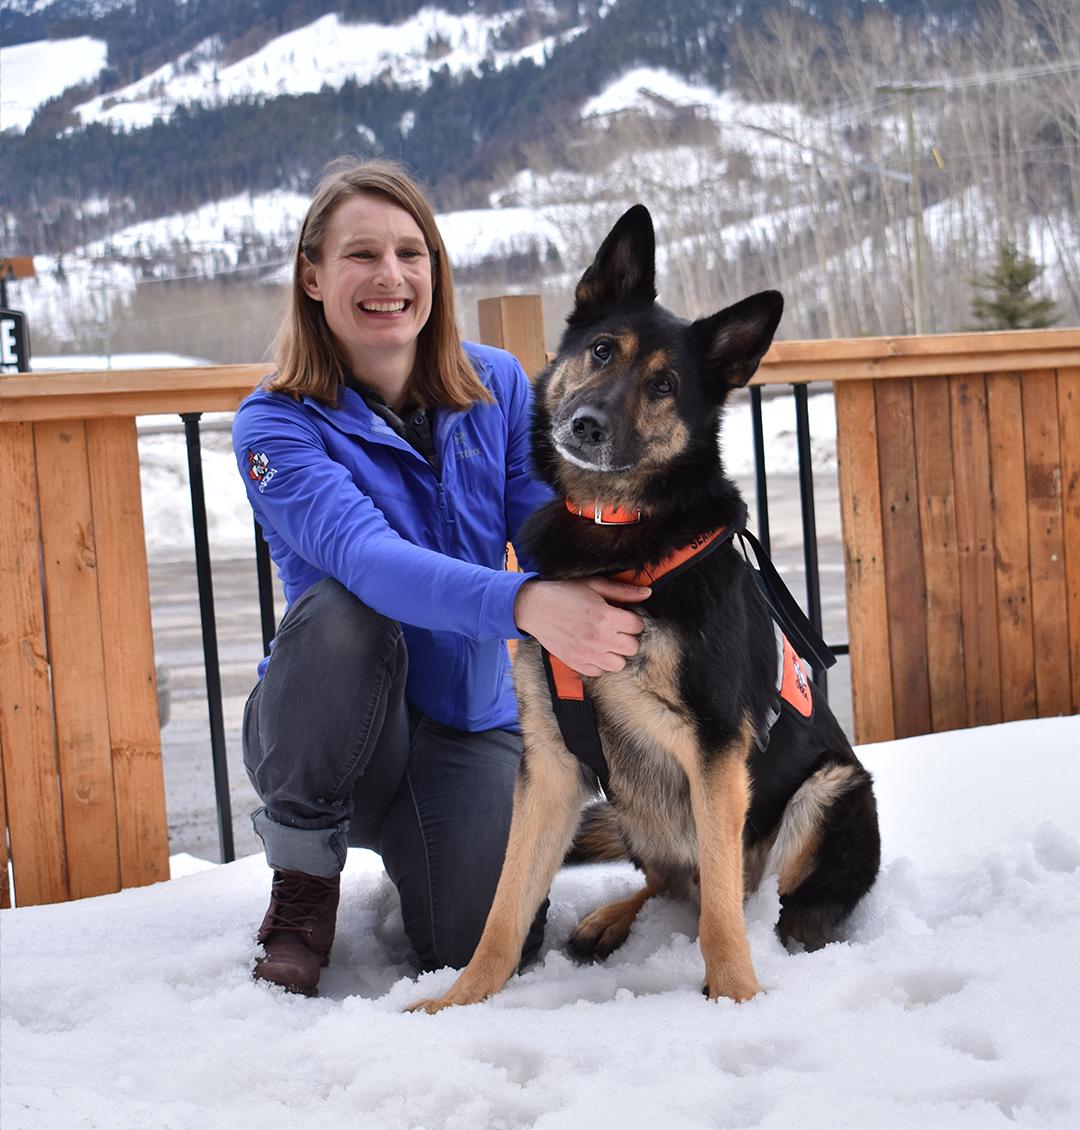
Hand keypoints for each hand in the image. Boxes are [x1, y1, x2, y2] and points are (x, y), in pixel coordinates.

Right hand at [513, 577, 650, 675]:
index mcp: (606, 617)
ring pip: (619, 664)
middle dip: (627, 637)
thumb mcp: (594, 585)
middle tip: (615, 628)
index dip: (632, 620)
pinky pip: (599, 672)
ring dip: (615, 653)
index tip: (623, 616)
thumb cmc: (564, 592)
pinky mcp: (576, 663)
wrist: (534, 607)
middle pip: (632, 647)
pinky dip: (598, 663)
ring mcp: (587, 654)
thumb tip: (647, 593)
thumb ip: (622, 590)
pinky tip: (592, 649)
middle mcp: (599, 638)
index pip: (638, 626)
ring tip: (605, 641)